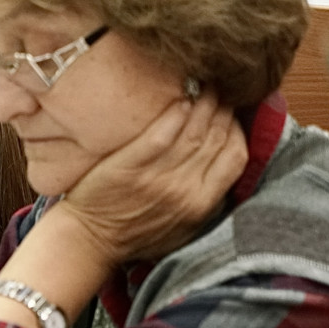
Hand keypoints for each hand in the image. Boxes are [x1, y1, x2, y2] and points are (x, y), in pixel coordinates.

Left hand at [56, 90, 247, 264]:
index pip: (236, 156)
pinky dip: (173, 114)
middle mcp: (186, 190)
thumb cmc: (136, 235)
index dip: (238, 128)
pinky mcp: (131, 166)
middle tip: (221, 88)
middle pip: (217, 137)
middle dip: (224, 108)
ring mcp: (158, 177)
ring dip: (204, 103)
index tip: (233, 113)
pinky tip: (179, 100)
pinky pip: (160, 135)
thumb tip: (228, 170)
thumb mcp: (184, 228)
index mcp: (203, 204)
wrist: (90, 241)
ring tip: (203, 85)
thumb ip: (208, 200)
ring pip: (194, 131)